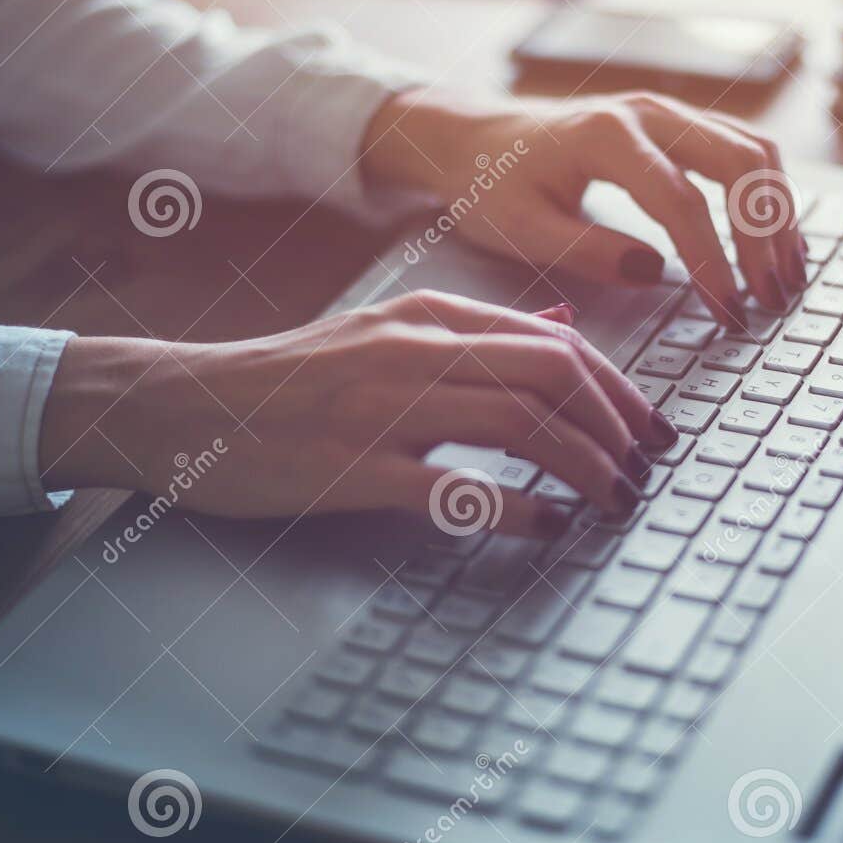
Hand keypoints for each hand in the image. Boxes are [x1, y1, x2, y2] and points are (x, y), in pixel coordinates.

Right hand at [38, 291, 678, 534]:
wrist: (190, 403)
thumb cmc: (295, 378)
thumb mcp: (388, 332)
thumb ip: (476, 333)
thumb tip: (561, 331)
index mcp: (431, 317)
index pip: (559, 343)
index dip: (621, 390)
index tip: (651, 431)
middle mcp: (418, 351)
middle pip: (555, 376)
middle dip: (619, 426)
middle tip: (646, 471)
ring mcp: (387, 408)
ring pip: (522, 424)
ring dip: (587, 466)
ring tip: (614, 501)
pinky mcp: (357, 468)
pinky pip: (458, 486)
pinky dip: (518, 507)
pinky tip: (547, 525)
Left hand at [361, 89, 807, 327]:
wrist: (477, 137)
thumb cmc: (492, 184)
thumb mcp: (519, 227)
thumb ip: (586, 250)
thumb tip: (655, 271)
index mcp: (605, 136)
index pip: (681, 200)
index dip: (712, 260)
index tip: (728, 311)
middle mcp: (648, 112)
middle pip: (738, 163)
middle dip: (764, 235)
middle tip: (772, 298)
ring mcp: (668, 112)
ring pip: (753, 150)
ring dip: (778, 213)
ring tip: (787, 277)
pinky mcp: (679, 125)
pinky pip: (743, 150)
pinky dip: (769, 195)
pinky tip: (776, 243)